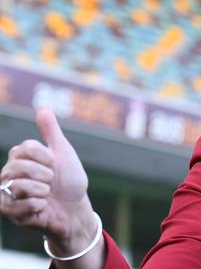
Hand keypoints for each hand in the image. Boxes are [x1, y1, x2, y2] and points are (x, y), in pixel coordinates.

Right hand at [0, 108, 96, 255]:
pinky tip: (42, 207)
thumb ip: (51, 131)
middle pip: (18, 167)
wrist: (75, 209)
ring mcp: (7, 193)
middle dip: (44, 174)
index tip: (54, 164)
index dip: (45, 157)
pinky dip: (38, 206)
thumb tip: (43, 106)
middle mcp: (9, 174)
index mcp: (20, 158)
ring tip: (47, 194)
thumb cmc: (69, 180)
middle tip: (51, 181)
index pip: (24, 148)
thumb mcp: (63, 152)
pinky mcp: (10, 213)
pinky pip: (18, 206)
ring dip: (42, 191)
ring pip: (17, 186)